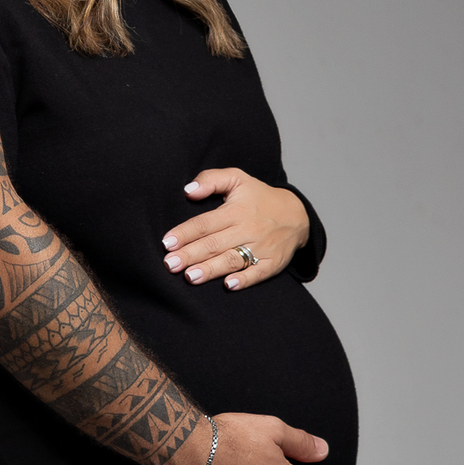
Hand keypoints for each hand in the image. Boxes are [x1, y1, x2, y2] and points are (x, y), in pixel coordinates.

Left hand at [162, 168, 308, 289]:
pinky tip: (228, 285)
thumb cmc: (259, 197)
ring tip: (190, 277)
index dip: (185, 233)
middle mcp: (247, 229)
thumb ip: (211, 179)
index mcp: (236, 210)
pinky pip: (258, 273)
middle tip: (169, 264)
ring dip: (210, 269)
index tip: (167, 243)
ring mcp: (261, 247)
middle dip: (190, 255)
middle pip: (214, 243)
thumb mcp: (237, 179)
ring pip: (232, 259)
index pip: (205, 223)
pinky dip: (244, 280)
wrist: (296, 214)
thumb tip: (189, 191)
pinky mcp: (272, 263)